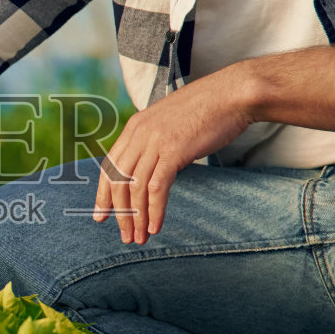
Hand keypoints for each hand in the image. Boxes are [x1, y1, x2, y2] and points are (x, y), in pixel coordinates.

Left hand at [92, 70, 252, 243]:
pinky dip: (154, 211)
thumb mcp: (171, 123)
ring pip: (135, 188)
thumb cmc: (208, 109)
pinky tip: (155, 227)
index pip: (110, 166)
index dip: (103, 194)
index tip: (101, 216)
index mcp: (135, 126)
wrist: (233, 94)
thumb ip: (157, 141)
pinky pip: (157, 188)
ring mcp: (155, 141)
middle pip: (118, 181)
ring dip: (137, 218)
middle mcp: (139, 133)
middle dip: (120, 213)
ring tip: (140, 238)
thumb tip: (154, 165)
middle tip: (125, 236)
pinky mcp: (173, 151)